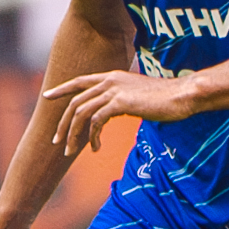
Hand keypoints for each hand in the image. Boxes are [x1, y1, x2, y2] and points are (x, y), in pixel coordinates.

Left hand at [43, 69, 197, 154]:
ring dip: (73, 134)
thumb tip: (114, 110)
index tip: (46, 96)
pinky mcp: (120, 103)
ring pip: (81, 113)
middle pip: (75, 102)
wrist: (181, 95)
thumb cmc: (165, 99)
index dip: (61, 89)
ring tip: (70, 151)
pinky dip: (92, 137)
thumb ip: (122, 100)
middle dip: (63, 123)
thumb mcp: (138, 97)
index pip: (80, 81)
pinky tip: (96, 148)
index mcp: (112, 77)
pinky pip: (96, 121)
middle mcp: (109, 81)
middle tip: (57, 141)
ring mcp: (114, 90)